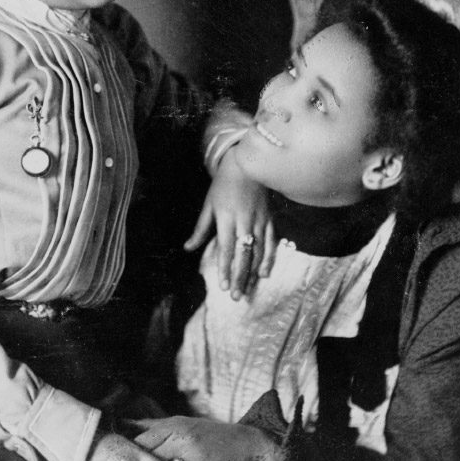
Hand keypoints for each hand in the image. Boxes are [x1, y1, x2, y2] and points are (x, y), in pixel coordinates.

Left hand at [128, 416, 281, 460]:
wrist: (251, 445)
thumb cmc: (214, 436)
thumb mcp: (184, 424)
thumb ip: (156, 425)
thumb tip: (124, 424)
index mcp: (175, 425)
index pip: (141, 440)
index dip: (130, 456)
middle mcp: (182, 438)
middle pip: (148, 457)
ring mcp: (194, 456)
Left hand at [184, 150, 276, 299]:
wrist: (247, 164)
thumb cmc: (223, 184)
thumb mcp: (208, 204)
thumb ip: (200, 229)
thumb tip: (188, 248)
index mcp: (226, 218)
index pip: (226, 249)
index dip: (224, 268)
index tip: (222, 286)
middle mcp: (244, 221)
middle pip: (243, 255)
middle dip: (239, 277)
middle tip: (235, 296)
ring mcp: (260, 221)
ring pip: (258, 252)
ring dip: (252, 273)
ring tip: (247, 290)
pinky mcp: (270, 219)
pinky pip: (271, 242)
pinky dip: (269, 258)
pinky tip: (264, 273)